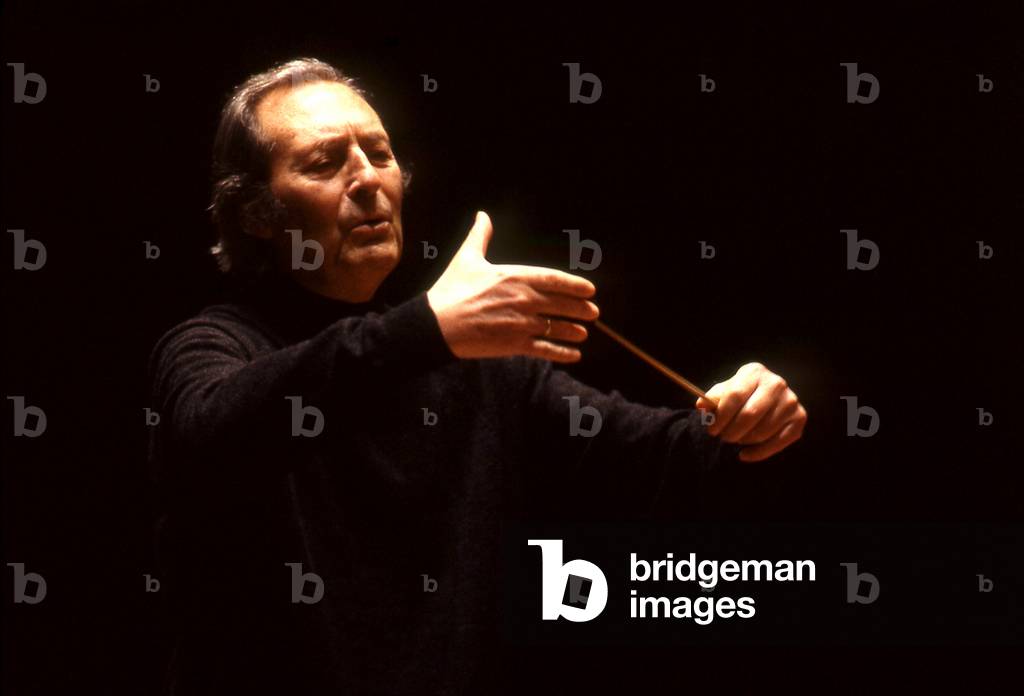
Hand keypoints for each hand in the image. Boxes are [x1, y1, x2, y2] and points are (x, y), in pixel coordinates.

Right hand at [427, 211, 599, 361]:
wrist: (435, 324)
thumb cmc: (450, 290)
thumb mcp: (466, 259)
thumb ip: (480, 237)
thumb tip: (482, 216)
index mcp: (514, 276)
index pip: (554, 280)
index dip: (575, 285)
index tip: (590, 290)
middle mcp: (523, 299)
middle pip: (561, 304)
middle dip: (580, 309)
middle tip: (594, 313)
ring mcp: (520, 323)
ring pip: (556, 328)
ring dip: (573, 331)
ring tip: (584, 333)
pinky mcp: (513, 344)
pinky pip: (545, 349)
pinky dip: (562, 353)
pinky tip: (574, 355)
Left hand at [695, 362, 806, 461]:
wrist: (765, 397)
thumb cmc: (740, 395)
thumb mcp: (724, 392)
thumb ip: (712, 399)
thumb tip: (702, 405)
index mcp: (754, 372)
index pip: (735, 395)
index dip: (721, 416)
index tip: (712, 429)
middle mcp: (776, 383)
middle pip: (750, 414)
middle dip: (732, 431)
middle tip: (723, 438)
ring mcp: (791, 401)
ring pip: (762, 431)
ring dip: (744, 441)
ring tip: (736, 439)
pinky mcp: (800, 418)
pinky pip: (778, 443)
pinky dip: (758, 453)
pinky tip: (745, 454)